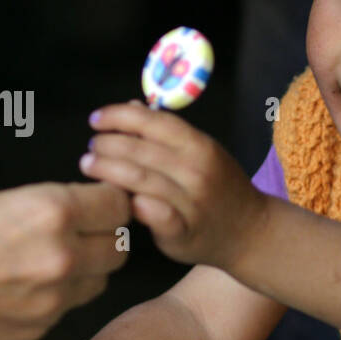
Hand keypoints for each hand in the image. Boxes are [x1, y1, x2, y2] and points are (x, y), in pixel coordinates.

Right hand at [0, 182, 131, 339]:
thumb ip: (48, 200)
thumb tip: (80, 203)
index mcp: (51, 212)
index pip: (118, 204)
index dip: (106, 199)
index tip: (96, 199)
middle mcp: (62, 258)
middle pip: (119, 246)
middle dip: (103, 235)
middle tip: (77, 228)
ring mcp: (53, 299)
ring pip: (98, 280)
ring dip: (86, 267)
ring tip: (50, 255)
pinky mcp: (39, 328)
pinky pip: (68, 306)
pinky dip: (58, 294)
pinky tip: (28, 282)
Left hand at [80, 102, 268, 272]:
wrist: (251, 232)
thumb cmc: (221, 189)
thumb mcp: (202, 152)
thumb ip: (166, 133)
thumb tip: (132, 107)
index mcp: (200, 145)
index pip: (152, 121)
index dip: (119, 116)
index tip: (96, 120)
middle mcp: (197, 170)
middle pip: (140, 150)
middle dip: (107, 145)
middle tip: (90, 148)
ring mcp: (192, 202)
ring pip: (140, 179)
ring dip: (107, 170)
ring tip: (88, 167)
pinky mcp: (184, 231)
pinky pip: (155, 215)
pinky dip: (135, 204)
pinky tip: (119, 200)